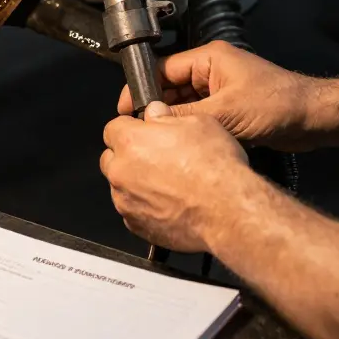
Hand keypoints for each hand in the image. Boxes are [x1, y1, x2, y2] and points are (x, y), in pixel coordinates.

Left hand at [100, 102, 259, 252]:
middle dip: (128, 156)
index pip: (113, 127)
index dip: (131, 128)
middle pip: (111, 158)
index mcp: (131, 141)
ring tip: (168, 183)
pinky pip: (132, 211)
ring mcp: (125, 201)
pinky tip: (169, 203)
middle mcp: (121, 171)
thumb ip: (166, 117)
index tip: (144, 132)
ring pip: (121, 186)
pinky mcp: (136, 225)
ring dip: (136, 182)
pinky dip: (145, 207)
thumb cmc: (215, 168)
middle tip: (157, 157)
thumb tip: (155, 113)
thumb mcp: (198, 123)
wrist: (227, 211)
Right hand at [116, 41, 325, 151]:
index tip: (128, 109)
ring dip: (176, 120)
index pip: (162, 69)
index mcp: (210, 58)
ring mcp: (221, 89)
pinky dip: (192, 128)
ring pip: (185, 104)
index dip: (143, 89)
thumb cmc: (279, 105)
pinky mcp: (229, 107)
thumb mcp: (225, 112)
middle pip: (171, 87)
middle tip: (144, 129)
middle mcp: (213, 70)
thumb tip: (154, 121)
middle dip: (158, 108)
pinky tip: (185, 143)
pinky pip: (200, 116)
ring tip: (162, 139)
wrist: (315, 119)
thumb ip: (186, 115)